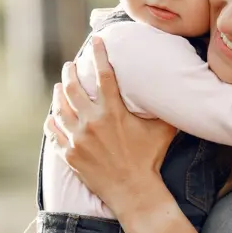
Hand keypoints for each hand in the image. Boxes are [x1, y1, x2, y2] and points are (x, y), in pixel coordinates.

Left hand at [45, 37, 178, 210]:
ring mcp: (78, 139)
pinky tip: (52, 115)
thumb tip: (179, 90)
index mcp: (113, 112)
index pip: (104, 75)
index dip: (99, 55)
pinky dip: (52, 121)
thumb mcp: (162, 130)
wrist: (134, 192)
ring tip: (60, 86)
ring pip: (60, 108)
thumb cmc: (150, 159)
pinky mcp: (70, 154)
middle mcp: (92, 122)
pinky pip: (54, 133)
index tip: (95, 41)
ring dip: (59, 94)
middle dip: (71, 72)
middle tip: (71, 65)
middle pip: (74, 88)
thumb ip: (164, 109)